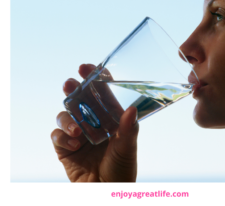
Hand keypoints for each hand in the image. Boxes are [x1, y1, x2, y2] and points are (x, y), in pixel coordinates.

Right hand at [51, 64, 138, 181]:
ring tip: (77, 130)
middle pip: (80, 99)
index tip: (88, 67)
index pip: (102, 93)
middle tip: (70, 83)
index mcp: (110, 117)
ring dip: (68, 118)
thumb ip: (128, 129)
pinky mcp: (65, 147)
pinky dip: (62, 137)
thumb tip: (132, 109)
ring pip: (66, 114)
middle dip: (74, 89)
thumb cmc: (122, 169)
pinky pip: (57, 136)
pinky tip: (73, 144)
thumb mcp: (127, 148)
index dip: (95, 78)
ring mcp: (78, 133)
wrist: (107, 191)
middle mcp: (93, 121)